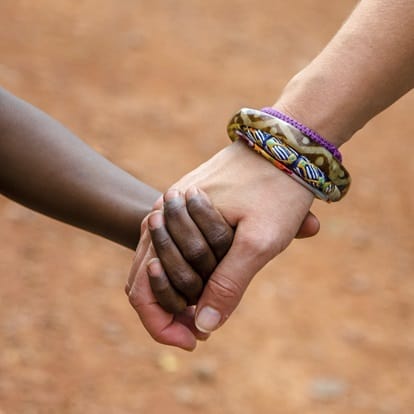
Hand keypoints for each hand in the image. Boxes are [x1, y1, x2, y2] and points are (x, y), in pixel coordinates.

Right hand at [127, 141, 318, 349]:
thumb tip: (203, 326)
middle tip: (205, 329)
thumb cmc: (275, 189)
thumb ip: (229, 284)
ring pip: (160, 265)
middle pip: (147, 281)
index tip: (192, 342)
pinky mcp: (187, 206)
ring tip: (212, 305)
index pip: (141, 291)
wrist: (283, 143)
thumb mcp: (259, 241)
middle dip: (173, 312)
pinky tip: (212, 279)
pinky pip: (175, 247)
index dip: (161, 325)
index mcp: (168, 224)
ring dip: (181, 292)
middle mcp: (161, 216)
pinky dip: (188, 271)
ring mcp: (172, 209)